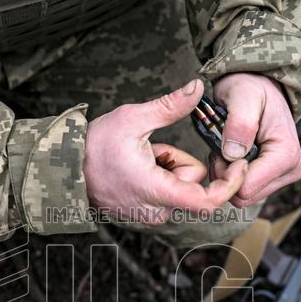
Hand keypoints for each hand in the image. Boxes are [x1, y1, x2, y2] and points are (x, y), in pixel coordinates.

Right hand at [83, 80, 245, 223]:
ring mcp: (148, 214)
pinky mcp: (143, 212)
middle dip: (180, 161)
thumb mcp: (133, 119)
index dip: (229, 184)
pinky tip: (136, 166)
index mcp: (157, 191)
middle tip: (153, 148)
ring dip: (168, 167)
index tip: (237, 164)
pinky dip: (158, 175)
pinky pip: (165, 191)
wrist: (63, 169)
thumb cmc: (94, 147)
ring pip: (178, 186)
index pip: (208, 202)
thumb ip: (169, 106)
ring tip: (140, 157)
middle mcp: (156, 210)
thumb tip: (197, 87)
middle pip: (192, 184)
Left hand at [211, 73, 300, 207]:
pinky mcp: (274, 178)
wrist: (259, 86)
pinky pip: (244, 190)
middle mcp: (291, 170)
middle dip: (225, 175)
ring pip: (242, 196)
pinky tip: (232, 154)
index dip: (225, 172)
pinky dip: (232, 174)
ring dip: (227, 174)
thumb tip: (233, 154)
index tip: (220, 148)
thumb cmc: (251, 87)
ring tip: (227, 147)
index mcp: (287, 155)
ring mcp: (284, 177)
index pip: (246, 188)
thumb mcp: (243, 96)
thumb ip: (239, 123)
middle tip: (221, 146)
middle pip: (244, 197)